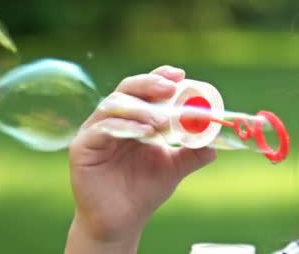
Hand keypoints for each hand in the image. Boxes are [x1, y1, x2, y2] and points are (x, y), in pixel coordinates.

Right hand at [65, 65, 215, 252]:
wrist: (121, 222)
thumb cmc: (144, 190)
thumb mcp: (175, 167)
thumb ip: (194, 152)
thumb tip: (217, 141)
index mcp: (133, 118)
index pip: (144, 88)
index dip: (159, 77)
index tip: (180, 75)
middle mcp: (112, 119)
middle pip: (127, 89)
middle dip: (150, 85)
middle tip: (170, 89)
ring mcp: (94, 132)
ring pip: (113, 105)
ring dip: (140, 109)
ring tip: (161, 121)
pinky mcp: (82, 148)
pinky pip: (101, 130)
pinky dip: (123, 126)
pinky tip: (143, 133)